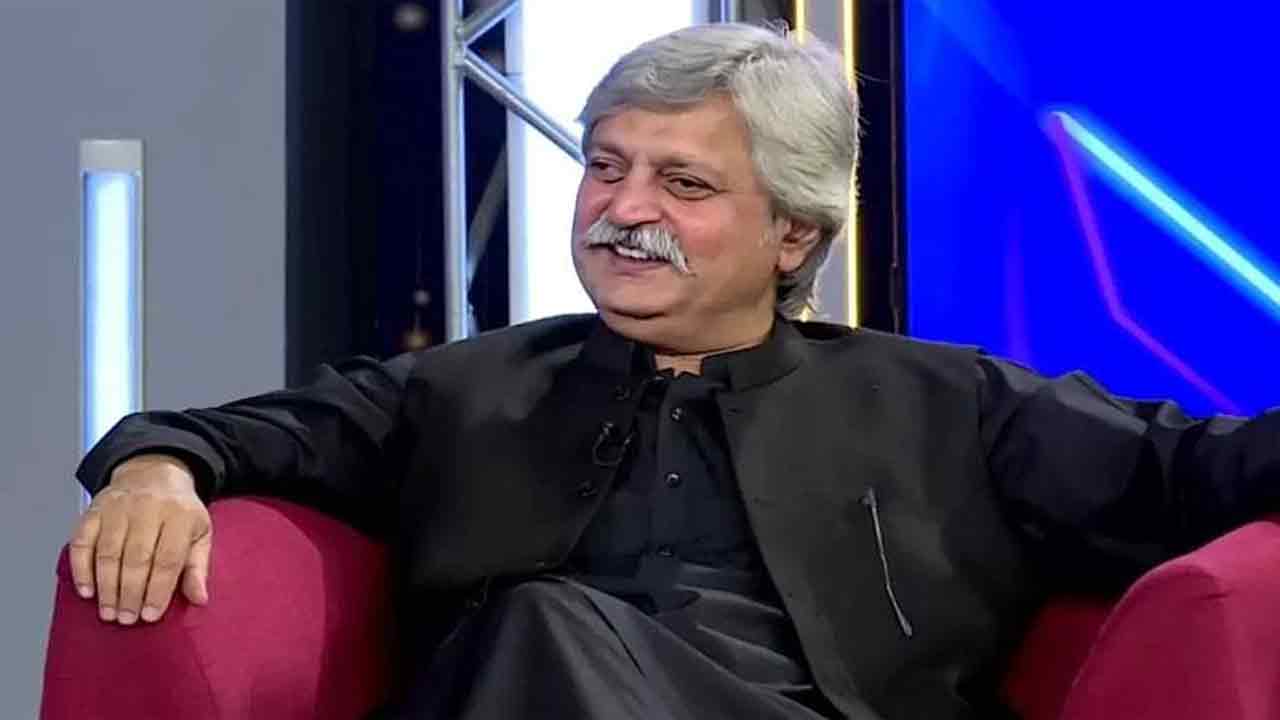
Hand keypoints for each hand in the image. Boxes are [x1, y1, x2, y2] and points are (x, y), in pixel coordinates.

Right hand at [68, 454, 212, 624]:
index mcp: (179, 515)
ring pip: (108, 552)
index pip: (168, 558)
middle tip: (127, 619)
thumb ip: (198, 567)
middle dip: (131, 593)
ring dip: (107, 587)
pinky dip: (82, 568)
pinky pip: (82, 542)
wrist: (153, 473)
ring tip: (109, 612)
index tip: (150, 616)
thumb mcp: (200, 533)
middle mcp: (148, 509)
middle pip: (137, 557)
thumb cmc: (179, 512)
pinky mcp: (93, 510)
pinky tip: (86, 591)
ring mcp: (117, 508)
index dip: (158, 590)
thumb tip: (199, 599)